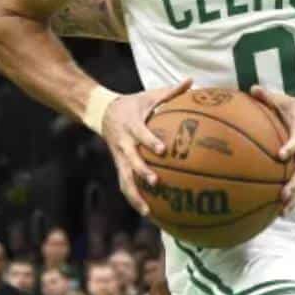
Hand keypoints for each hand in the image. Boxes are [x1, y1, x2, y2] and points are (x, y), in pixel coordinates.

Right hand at [101, 78, 191, 215]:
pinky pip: (126, 186)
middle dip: (142, 172)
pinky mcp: (120, 168)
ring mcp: (120, 159)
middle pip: (131, 161)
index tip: (162, 150)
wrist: (103, 113)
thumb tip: (192, 81)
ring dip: (135, 196)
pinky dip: (135, 200)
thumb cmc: (134, 104)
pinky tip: (148, 214)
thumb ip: (171, 92)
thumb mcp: (149, 96)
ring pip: (125, 180)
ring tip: (148, 211)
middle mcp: (124, 145)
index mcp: (132, 126)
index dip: (149, 142)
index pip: (140, 134)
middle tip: (155, 182)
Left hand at [248, 86, 294, 214]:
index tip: (281, 155)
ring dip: (294, 197)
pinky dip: (291, 199)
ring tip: (283, 212)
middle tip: (283, 194)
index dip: (290, 147)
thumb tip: (252, 88)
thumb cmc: (290, 108)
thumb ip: (266, 95)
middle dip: (293, 183)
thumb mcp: (280, 99)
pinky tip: (280, 214)